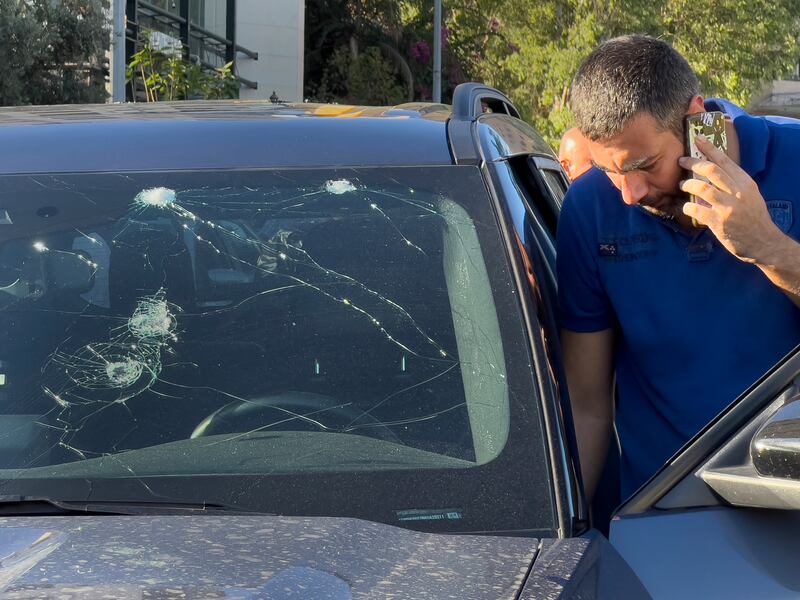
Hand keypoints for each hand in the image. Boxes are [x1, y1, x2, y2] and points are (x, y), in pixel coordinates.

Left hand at [679, 136, 783, 263]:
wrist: (763, 242)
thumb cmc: (754, 218)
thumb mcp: (750, 196)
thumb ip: (733, 185)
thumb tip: (712, 174)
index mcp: (746, 183)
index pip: (726, 161)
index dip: (710, 149)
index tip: (698, 139)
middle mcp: (738, 193)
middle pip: (711, 170)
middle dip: (693, 163)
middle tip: (682, 161)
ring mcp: (728, 207)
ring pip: (702, 188)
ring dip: (688, 184)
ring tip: (682, 185)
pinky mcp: (719, 222)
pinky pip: (697, 209)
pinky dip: (688, 207)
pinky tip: (687, 207)